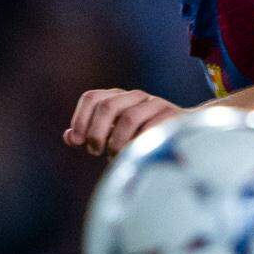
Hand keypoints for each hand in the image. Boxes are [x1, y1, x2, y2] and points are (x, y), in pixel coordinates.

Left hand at [67, 88, 183, 156]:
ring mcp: (155, 104)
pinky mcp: (172, 116)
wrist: (185, 135)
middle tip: (95, 151)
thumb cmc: (142, 138)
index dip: (80, 119)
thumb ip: (91, 135)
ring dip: (117, 142)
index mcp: (118, 97)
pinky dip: (138, 143)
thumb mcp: (114, 136)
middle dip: (96, 132)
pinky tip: (136, 154)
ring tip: (115, 156)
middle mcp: (136, 96)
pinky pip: (150, 128)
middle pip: (107, 107)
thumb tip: (68, 137)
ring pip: (128, 118)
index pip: (92, 98)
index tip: (77, 141)